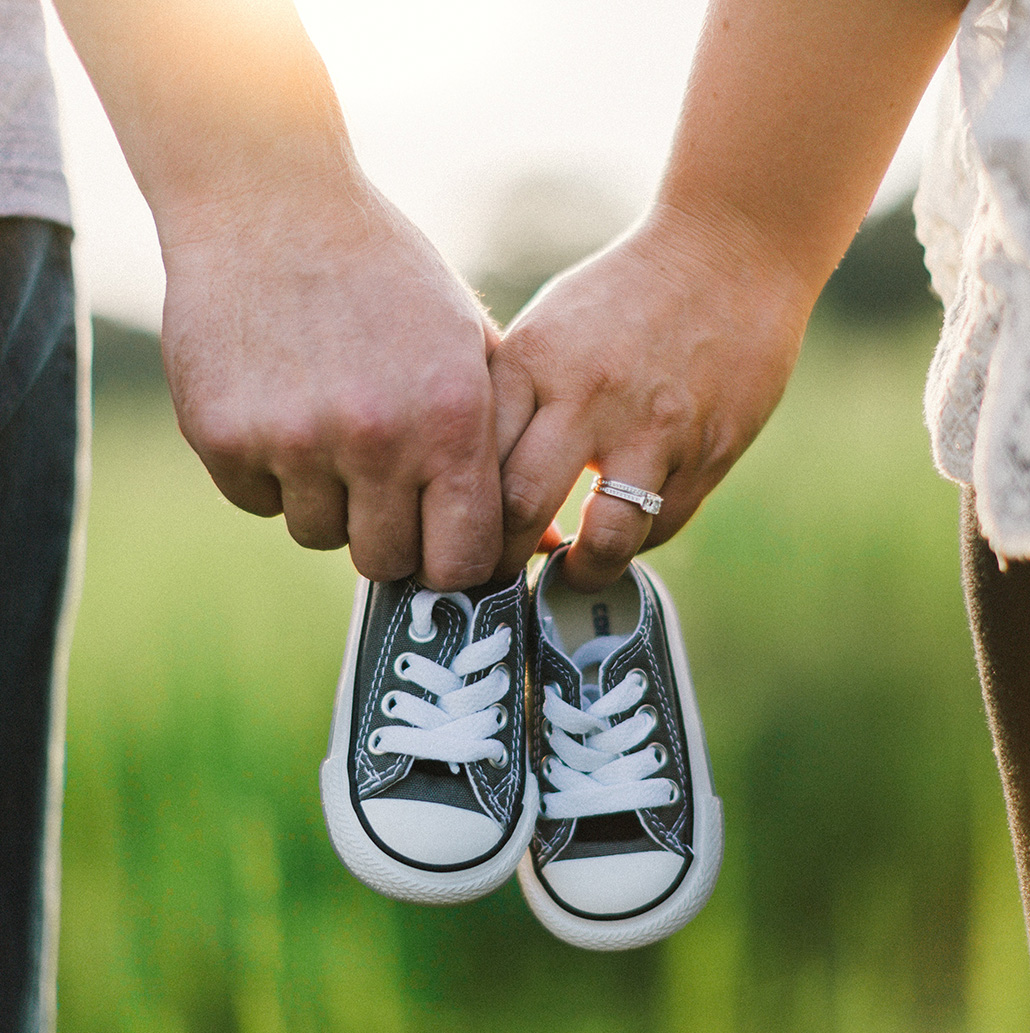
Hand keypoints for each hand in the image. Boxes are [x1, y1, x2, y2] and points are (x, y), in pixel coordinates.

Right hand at [158, 176, 502, 590]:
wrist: (272, 202)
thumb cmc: (389, 278)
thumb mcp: (468, 345)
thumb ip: (502, 445)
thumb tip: (536, 545)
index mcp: (450, 421)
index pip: (462, 562)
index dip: (452, 563)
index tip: (439, 544)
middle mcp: (376, 440)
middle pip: (385, 561)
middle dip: (388, 534)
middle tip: (380, 483)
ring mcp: (294, 441)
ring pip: (317, 533)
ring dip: (326, 499)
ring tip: (328, 425)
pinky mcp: (223, 437)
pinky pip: (257, 501)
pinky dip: (270, 473)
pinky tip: (280, 407)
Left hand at [489, 206, 810, 590]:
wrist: (730, 253)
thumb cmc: (622, 296)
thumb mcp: (548, 329)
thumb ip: (512, 400)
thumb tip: (471, 484)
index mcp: (533, 361)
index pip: (474, 463)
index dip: (458, 517)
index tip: (458, 540)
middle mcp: (588, 396)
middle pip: (520, 509)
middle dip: (501, 562)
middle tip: (501, 575)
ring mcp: (653, 428)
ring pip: (603, 539)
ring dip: (580, 571)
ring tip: (570, 571)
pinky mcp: (708, 450)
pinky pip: (660, 525)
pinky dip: (634, 542)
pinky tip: (621, 530)